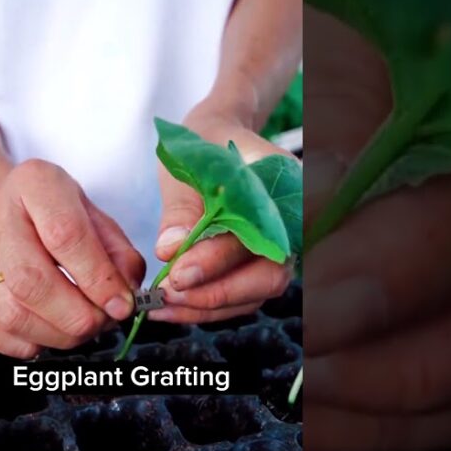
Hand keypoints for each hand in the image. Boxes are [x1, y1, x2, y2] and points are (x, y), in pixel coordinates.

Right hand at [0, 160, 145, 358]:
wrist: (8, 204)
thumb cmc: (59, 213)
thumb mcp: (97, 216)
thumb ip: (118, 255)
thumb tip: (124, 298)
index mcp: (35, 184)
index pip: (64, 235)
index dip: (97, 278)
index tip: (121, 304)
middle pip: (30, 282)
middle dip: (76, 315)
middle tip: (102, 322)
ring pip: (10, 313)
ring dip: (56, 335)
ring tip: (81, 329)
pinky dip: (28, 344)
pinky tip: (50, 333)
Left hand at [150, 101, 295, 323]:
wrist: (215, 142)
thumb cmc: (205, 147)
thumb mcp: (190, 166)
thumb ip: (183, 208)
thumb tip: (171, 250)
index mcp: (288, 192)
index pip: (259, 238)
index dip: (218, 260)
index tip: (178, 273)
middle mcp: (292, 229)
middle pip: (267, 279)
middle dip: (215, 294)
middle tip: (167, 294)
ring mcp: (277, 255)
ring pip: (251, 297)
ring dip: (203, 308)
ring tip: (158, 306)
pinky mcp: (256, 272)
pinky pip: (237, 300)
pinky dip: (201, 308)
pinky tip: (166, 307)